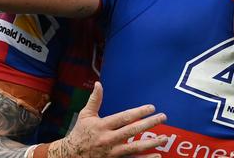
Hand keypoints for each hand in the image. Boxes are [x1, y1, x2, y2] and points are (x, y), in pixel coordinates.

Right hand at [51, 81, 166, 156]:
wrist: (70, 156)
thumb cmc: (80, 133)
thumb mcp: (85, 115)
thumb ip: (95, 99)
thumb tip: (99, 83)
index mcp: (102, 126)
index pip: (124, 117)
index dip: (139, 112)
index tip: (152, 107)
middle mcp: (108, 139)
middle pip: (132, 131)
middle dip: (149, 124)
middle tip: (163, 117)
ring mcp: (112, 153)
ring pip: (134, 148)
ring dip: (151, 143)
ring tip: (164, 138)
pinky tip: (156, 156)